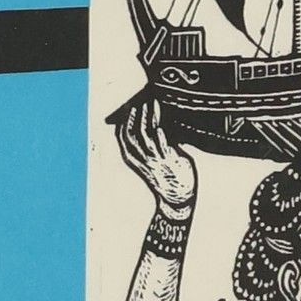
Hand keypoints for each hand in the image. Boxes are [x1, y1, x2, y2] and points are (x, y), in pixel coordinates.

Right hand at [115, 95, 196, 217]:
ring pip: (146, 136)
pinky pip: (162, 147)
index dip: (124, 121)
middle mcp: (142, 160)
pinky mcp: (169, 162)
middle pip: (132, 135)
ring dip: (148, 119)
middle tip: (140, 102)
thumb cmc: (167, 177)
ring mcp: (155, 161)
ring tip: (152, 105)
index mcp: (134, 160)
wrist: (177, 198)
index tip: (128, 108)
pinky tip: (162, 126)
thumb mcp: (153, 162)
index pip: (123, 138)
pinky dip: (161, 136)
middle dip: (135, 117)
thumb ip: (151, 146)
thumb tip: (157, 125)